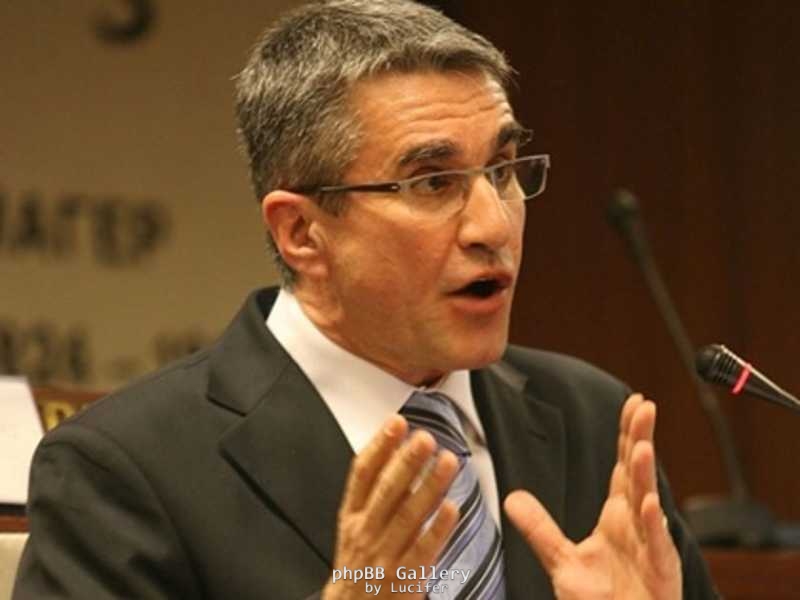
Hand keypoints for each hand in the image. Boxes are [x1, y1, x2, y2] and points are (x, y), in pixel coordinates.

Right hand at [323, 415, 459, 599]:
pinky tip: (451, 507)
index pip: (362, 474)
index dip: (379, 446)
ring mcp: (383, 555)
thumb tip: (402, 453)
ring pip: (408, 516)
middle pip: (386, 491)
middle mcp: (365, 532)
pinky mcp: (404, 578)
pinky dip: (437, 528)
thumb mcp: (356, 525)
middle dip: (406, 461)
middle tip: (425, 437)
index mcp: (351, 514)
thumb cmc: (360, 563)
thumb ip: (377, 493)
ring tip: (448, 461)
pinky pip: (423, 550)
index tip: (396, 423)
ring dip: (429, 486)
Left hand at [504, 394, 681, 599]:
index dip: (628, 435)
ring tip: (641, 446)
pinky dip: (653, 526)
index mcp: (619, 518)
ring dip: (645, 476)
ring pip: (648, 505)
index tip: (632, 403)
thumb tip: (513, 497)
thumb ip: (541, 529)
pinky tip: (650, 504)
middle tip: (644, 406)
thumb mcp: (564, 562)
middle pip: (639, 475)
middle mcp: (638, 527)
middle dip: (641, 439)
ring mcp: (650, 549)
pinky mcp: (660, 575)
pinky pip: (656, 547)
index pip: (624, 467)